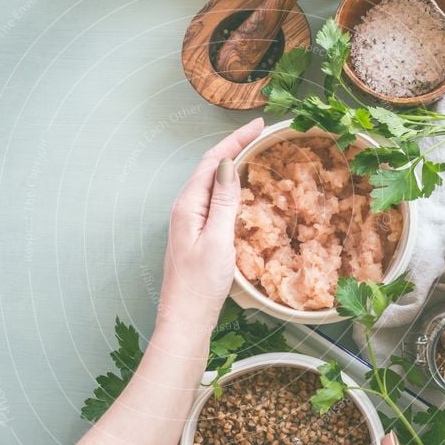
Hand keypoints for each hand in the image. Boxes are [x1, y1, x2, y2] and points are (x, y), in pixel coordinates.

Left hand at [157, 118, 264, 333]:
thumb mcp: (218, 241)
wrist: (185, 320)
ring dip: (231, 164)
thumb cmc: (200, 286)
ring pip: (211, 184)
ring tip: (253, 151)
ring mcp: (188, 222)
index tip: (258, 125)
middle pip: (210, 168)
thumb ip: (224, 202)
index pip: (213, 161)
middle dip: (234, 146)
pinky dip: (229, 187)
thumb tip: (229, 164)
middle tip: (260, 133)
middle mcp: (184, 209)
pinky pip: (212, 201)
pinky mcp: (195, 235)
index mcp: (188, 206)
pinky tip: (240, 190)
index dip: (235, 139)